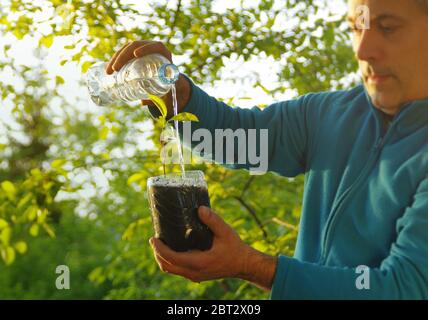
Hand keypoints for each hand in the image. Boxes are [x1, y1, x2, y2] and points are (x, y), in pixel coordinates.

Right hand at [105, 40, 190, 114]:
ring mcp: (142, 49)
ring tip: (109, 71)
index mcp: (164, 54)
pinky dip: (115, 60)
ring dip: (115, 58)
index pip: (156, 46)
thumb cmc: (168, 85)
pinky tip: (108, 69)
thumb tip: (143, 102)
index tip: (136, 55)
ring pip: (127, 49)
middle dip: (123, 56)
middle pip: (136, 46)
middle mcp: (152, 49)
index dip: (146, 48)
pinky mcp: (134, 54)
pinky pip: (124, 53)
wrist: (168, 81)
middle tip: (115, 69)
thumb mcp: (167, 90)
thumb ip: (159, 96)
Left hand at [150, 206, 277, 290]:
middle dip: (157, 253)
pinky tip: (173, 248)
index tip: (153, 238)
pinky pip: (178, 270)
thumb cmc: (235, 249)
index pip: (171, 259)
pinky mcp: (196, 275)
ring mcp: (195, 276)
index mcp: (198, 262)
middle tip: (155, 239)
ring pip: (171, 270)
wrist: (243, 265)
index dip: (159, 249)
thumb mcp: (225, 232)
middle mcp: (194, 272)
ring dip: (163, 258)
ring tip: (161, 243)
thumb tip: (200, 208)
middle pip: (167, 266)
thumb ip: (213, 220)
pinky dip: (171, 261)